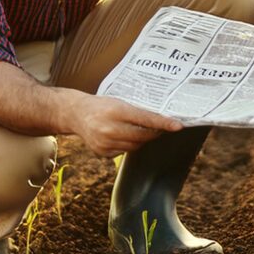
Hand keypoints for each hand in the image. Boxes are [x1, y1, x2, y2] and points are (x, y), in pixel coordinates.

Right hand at [66, 93, 182, 157]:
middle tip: (161, 127)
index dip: (163, 123)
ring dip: (142, 139)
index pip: (145, 119)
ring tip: (139, 130)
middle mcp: (110, 128)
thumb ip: (136, 110)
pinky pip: (124, 151)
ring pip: (135, 146)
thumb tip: (161, 119)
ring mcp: (105, 142)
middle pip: (142, 136)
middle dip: (154, 132)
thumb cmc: (101, 105)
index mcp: (115, 110)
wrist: (75, 114)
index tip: (178, 126)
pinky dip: (129, 144)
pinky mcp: (102, 152)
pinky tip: (123, 135)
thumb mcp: (118, 101)